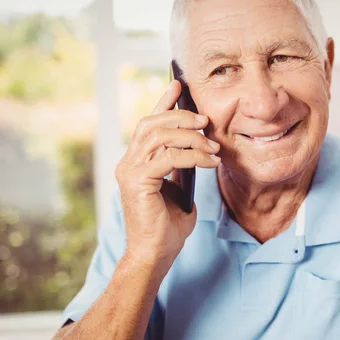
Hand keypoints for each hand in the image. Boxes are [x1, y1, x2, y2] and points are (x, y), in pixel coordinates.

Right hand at [115, 80, 219, 276]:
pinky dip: (192, 156)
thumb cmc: (169, 225)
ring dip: (190, 136)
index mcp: (136, 161)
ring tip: (212, 144)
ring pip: (159, 136)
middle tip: (205, 119)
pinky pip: (167, 157)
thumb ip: (181, 166)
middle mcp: (128, 162)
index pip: (149, 124)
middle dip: (181, 116)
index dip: (163, 103)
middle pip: (152, 124)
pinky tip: (210, 162)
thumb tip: (198, 146)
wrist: (157, 253)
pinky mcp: (136, 181)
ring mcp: (129, 171)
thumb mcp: (179, 188)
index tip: (179, 86)